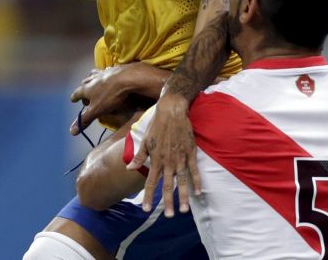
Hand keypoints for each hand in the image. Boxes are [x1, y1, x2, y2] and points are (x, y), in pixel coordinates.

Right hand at [69, 65, 154, 134]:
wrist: (127, 78)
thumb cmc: (110, 96)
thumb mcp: (97, 110)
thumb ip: (85, 120)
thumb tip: (71, 132)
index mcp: (86, 88)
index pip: (77, 93)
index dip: (74, 98)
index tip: (73, 100)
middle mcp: (92, 79)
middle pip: (84, 83)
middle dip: (83, 89)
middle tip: (85, 95)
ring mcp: (103, 73)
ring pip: (94, 75)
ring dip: (92, 79)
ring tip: (94, 84)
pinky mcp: (113, 69)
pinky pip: (105, 72)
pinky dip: (104, 76)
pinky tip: (108, 78)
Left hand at [126, 92, 198, 217]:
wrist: (172, 111)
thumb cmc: (156, 125)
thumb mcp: (144, 140)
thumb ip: (139, 156)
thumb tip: (129, 167)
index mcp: (155, 159)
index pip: (150, 182)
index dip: (148, 196)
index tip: (146, 209)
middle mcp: (167, 161)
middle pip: (167, 185)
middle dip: (167, 202)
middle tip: (168, 216)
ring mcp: (180, 158)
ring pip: (182, 181)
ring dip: (183, 197)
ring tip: (183, 210)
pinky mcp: (190, 153)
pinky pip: (194, 170)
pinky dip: (196, 182)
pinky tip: (198, 193)